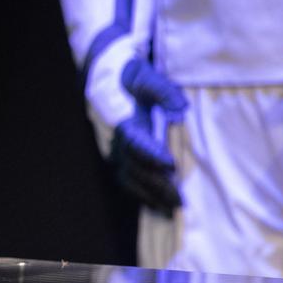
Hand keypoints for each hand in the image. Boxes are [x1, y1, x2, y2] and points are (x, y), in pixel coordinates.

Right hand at [109, 57, 185, 212]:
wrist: (102, 74)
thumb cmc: (127, 75)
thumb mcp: (144, 75)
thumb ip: (162, 90)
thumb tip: (181, 107)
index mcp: (120, 119)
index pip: (135, 142)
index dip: (152, 155)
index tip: (171, 165)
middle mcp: (114, 138)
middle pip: (133, 167)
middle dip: (156, 183)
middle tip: (180, 198)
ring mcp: (113, 149)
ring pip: (128, 178)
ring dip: (149, 194)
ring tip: (172, 207)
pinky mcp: (116, 155)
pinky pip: (126, 180)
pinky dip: (142, 194)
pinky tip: (159, 203)